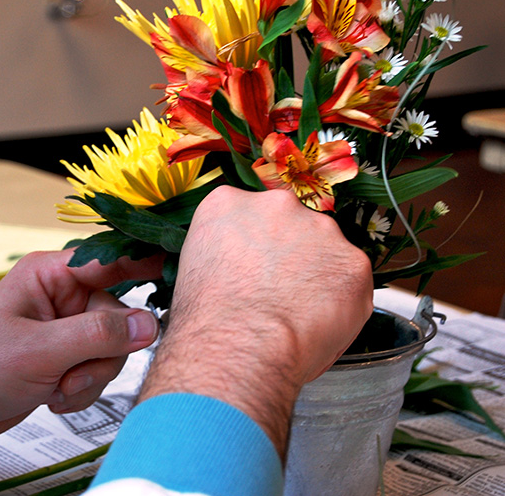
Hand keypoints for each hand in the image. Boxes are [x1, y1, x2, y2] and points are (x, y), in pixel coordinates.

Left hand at [0, 249, 162, 471]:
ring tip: (57, 387)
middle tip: (73, 373)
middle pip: (118, 316)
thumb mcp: (41, 350)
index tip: (177, 266)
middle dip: (101, 354)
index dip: (145, 262)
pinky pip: (99, 368)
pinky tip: (53, 395)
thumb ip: (98, 335)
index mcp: (51, 274)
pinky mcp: (67, 355)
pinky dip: (81, 388)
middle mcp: (64, 297)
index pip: (111, 260)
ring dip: (89, 376)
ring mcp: (67, 328)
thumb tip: (149, 324)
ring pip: (112, 348)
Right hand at [139, 186, 372, 454]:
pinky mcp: (352, 261)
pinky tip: (316, 322)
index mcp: (228, 202)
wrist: (240, 345)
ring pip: (325, 250)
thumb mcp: (193, 268)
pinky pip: (351, 280)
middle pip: (290, 224)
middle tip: (276, 292)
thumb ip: (225, 250)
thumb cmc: (209, 319)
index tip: (252, 267)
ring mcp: (319, 229)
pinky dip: (341, 301)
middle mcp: (277, 203)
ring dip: (317, 274)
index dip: (252, 245)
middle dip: (288, 254)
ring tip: (296, 313)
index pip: (247, 213)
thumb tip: (241, 265)